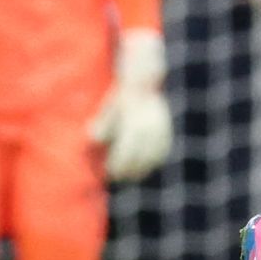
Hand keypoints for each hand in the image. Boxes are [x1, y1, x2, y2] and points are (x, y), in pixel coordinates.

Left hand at [88, 29, 173, 182]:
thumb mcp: (109, 107)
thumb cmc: (121, 97)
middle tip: (119, 177)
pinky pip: (163, 151)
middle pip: (140, 157)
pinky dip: (155, 161)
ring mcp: (161, 129)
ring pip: (153, 156)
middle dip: (129, 170)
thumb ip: (103, 123)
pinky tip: (146, 166)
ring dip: (143, 168)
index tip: (110, 172)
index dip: (118, 165)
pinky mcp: (167, 131)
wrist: (144, 83)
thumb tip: (93, 139)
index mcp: (134, 121)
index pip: (126, 151)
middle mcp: (149, 126)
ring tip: (133, 175)